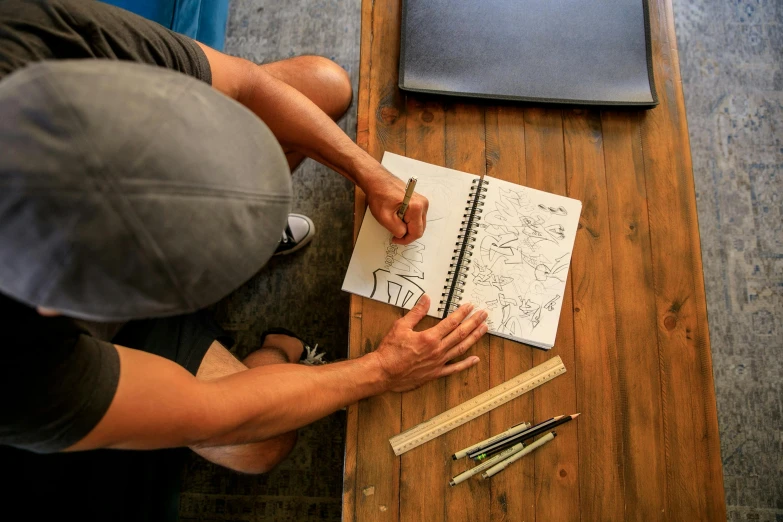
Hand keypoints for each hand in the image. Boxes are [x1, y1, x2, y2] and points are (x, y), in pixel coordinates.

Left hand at [364, 169, 428, 244]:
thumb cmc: (379, 195)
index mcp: (417, 207)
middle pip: (420, 228)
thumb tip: (403, 235)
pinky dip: (407, 220)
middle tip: (393, 231)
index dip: (406, 239)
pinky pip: (416, 217)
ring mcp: (422, 202)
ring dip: (407, 226)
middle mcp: (423, 204)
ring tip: (394, 220)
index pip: (417, 232)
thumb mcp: (385, 217)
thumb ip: (397, 229)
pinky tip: (398, 215)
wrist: (377, 181)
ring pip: (418, 223)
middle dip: (407, 233)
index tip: (395, 239)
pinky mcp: (419, 201)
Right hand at [370, 295, 487, 392]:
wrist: (384, 372)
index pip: (451, 322)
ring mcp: (438, 363)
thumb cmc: (390, 350)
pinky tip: (476, 359)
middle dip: (474, 322)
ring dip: (474, 338)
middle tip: (484, 314)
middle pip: (460, 334)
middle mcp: (438, 350)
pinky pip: (454, 369)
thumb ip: (416, 313)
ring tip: (484, 329)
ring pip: (461, 349)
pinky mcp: (436, 374)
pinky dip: (466, 364)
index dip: (462, 313)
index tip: (471, 306)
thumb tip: (426, 299)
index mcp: (430, 337)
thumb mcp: (401, 326)